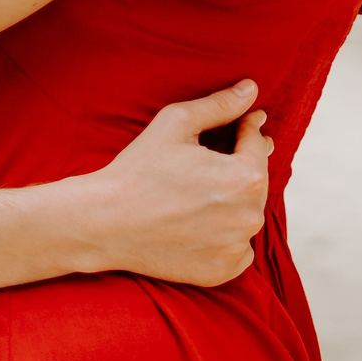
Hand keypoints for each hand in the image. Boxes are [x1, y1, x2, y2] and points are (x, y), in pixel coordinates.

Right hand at [69, 80, 271, 287]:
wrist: (103, 223)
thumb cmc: (138, 169)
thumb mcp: (177, 123)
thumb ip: (220, 105)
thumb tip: (251, 88)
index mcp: (246, 176)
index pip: (257, 143)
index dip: (248, 127)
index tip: (243, 121)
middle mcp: (249, 215)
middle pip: (256, 180)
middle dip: (240, 165)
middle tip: (217, 158)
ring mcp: (236, 247)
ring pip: (247, 213)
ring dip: (235, 200)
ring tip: (206, 191)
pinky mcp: (221, 272)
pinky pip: (239, 248)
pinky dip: (228, 237)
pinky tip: (204, 224)